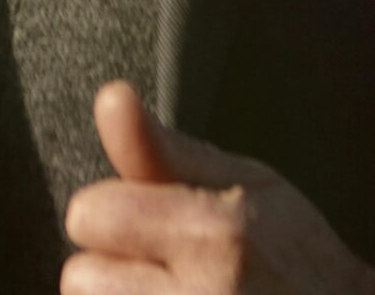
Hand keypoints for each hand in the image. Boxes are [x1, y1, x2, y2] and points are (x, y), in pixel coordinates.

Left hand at [61, 81, 374, 294]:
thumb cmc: (294, 252)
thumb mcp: (244, 182)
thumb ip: (162, 147)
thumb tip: (110, 97)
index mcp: (214, 235)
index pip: (88, 215)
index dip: (117, 212)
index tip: (156, 222)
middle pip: (80, 278)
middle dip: (116, 269)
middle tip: (173, 270)